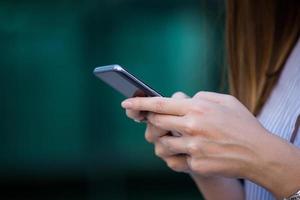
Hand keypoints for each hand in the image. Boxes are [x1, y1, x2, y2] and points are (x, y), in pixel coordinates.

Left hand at [121, 91, 299, 197]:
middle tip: (155, 121)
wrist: (259, 154)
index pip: (159, 104)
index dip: (140, 103)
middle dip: (151, 121)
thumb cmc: (242, 124)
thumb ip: (200, 96)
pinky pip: (173, 160)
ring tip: (177, 138)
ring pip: (161, 144)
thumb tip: (180, 99)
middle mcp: (192, 127)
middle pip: (155, 123)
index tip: (126, 102)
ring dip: (164, 140)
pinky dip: (176, 155)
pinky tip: (187, 152)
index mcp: (197, 108)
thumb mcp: (225, 101)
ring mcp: (193, 148)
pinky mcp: (196, 164)